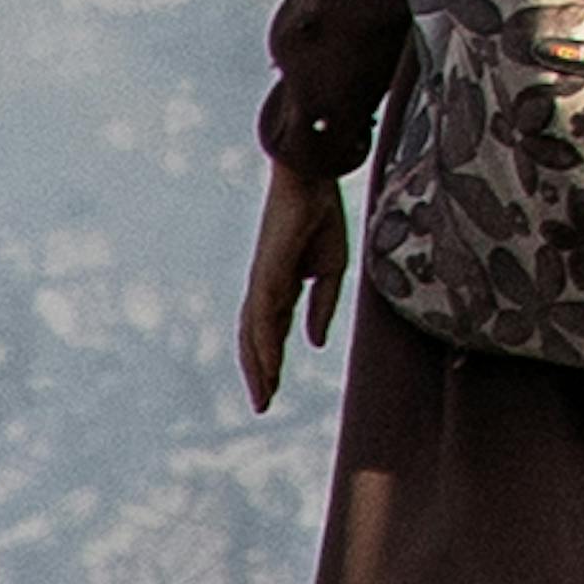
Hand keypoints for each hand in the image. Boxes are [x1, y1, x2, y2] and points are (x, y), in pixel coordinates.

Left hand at [241, 161, 351, 413]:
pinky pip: (262, 315)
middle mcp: (265, 286)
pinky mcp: (266, 272)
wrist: (312, 179)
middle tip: (262, 405)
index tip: (273, 389)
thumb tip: (314, 343)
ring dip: (257, 366)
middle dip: (258, 372)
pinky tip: (268, 366)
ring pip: (253, 333)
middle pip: (255, 338)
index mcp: (281, 284)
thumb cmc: (321, 216)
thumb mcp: (331, 269)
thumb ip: (322, 307)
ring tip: (263, 396)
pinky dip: (263, 343)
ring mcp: (262, 280)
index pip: (272, 330)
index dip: (272, 359)